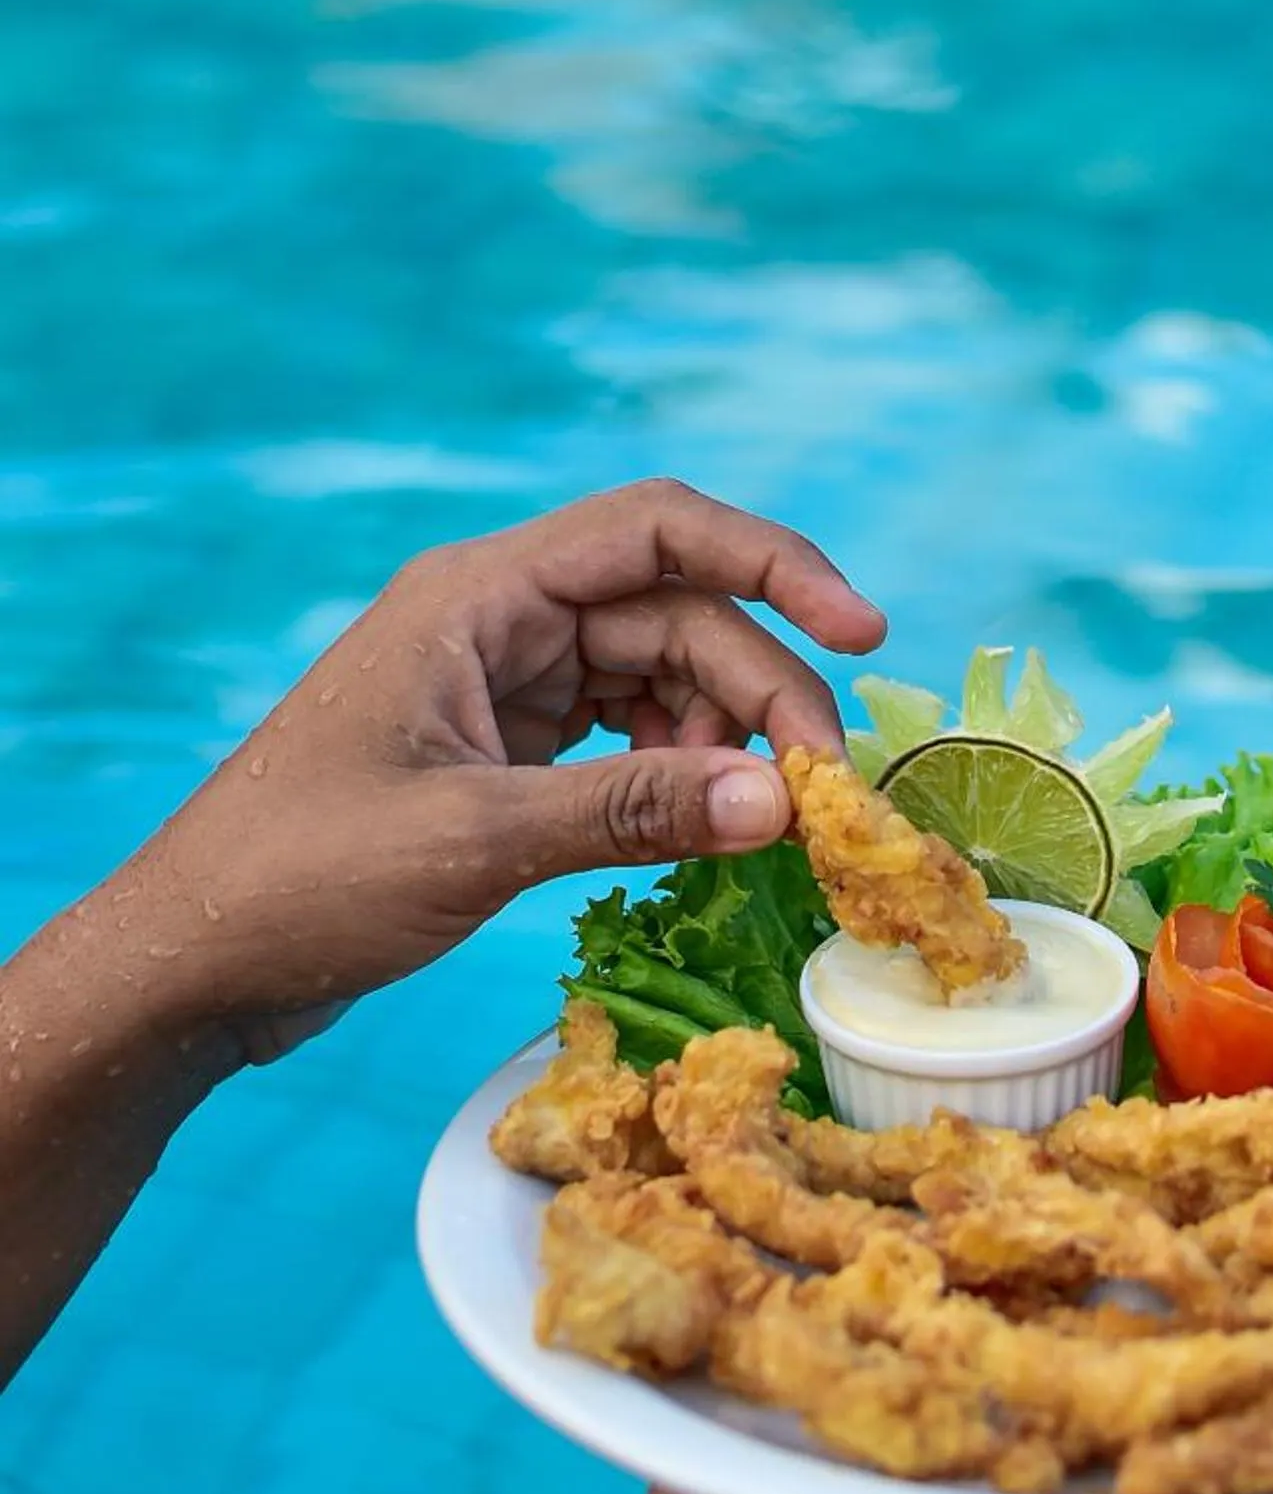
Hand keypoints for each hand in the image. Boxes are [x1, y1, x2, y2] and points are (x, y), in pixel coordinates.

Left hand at [76, 480, 883, 1053]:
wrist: (190, 963)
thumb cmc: (300, 880)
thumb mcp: (474, 842)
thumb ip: (632, 812)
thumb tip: (783, 804)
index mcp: (478, 595)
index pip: (657, 530)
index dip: (773, 563)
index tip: (861, 631)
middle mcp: (495, 619)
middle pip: (674, 614)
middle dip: (760, 689)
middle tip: (822, 790)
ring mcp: (497, 683)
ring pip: (658, 675)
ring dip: (723, 735)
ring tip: (765, 820)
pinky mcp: (500, 750)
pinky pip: (622, 734)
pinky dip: (675, 772)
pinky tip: (704, 826)